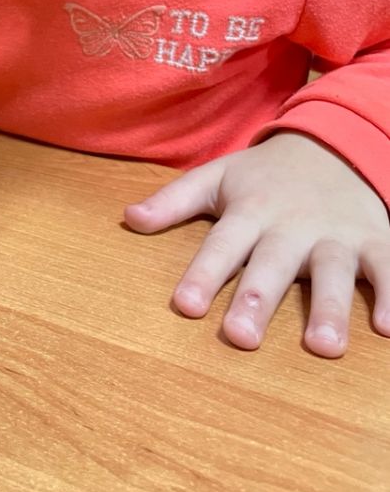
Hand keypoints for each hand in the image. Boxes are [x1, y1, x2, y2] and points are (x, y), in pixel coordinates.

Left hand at [124, 132, 389, 356]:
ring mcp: (336, 234)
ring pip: (333, 272)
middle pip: (272, 264)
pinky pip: (387, 269)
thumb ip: (173, 202)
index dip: (203, 274)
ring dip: (329, 308)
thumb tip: (128, 218)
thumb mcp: (216, 178)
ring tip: (322, 348)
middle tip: (240, 337)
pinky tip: (389, 329)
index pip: (221, 245)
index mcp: (249, 211)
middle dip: (257, 298)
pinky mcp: (375, 241)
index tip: (184, 306)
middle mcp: (291, 225)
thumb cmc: (265, 175)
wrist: (334, 144)